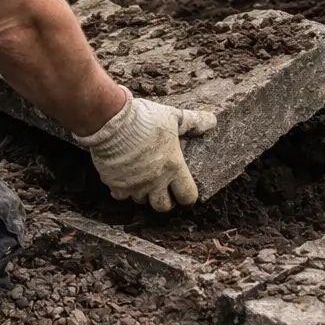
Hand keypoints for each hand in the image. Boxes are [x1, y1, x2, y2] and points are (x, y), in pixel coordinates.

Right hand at [74, 88, 216, 211]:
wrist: (112, 121)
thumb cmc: (145, 119)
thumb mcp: (173, 117)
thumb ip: (193, 122)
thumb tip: (212, 120)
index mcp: (173, 167)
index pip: (188, 196)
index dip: (187, 196)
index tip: (184, 192)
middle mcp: (155, 181)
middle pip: (163, 207)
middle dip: (165, 200)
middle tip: (163, 189)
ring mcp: (135, 186)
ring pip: (141, 200)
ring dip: (143, 193)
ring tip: (143, 179)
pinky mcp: (115, 185)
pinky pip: (121, 195)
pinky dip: (123, 190)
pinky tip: (124, 177)